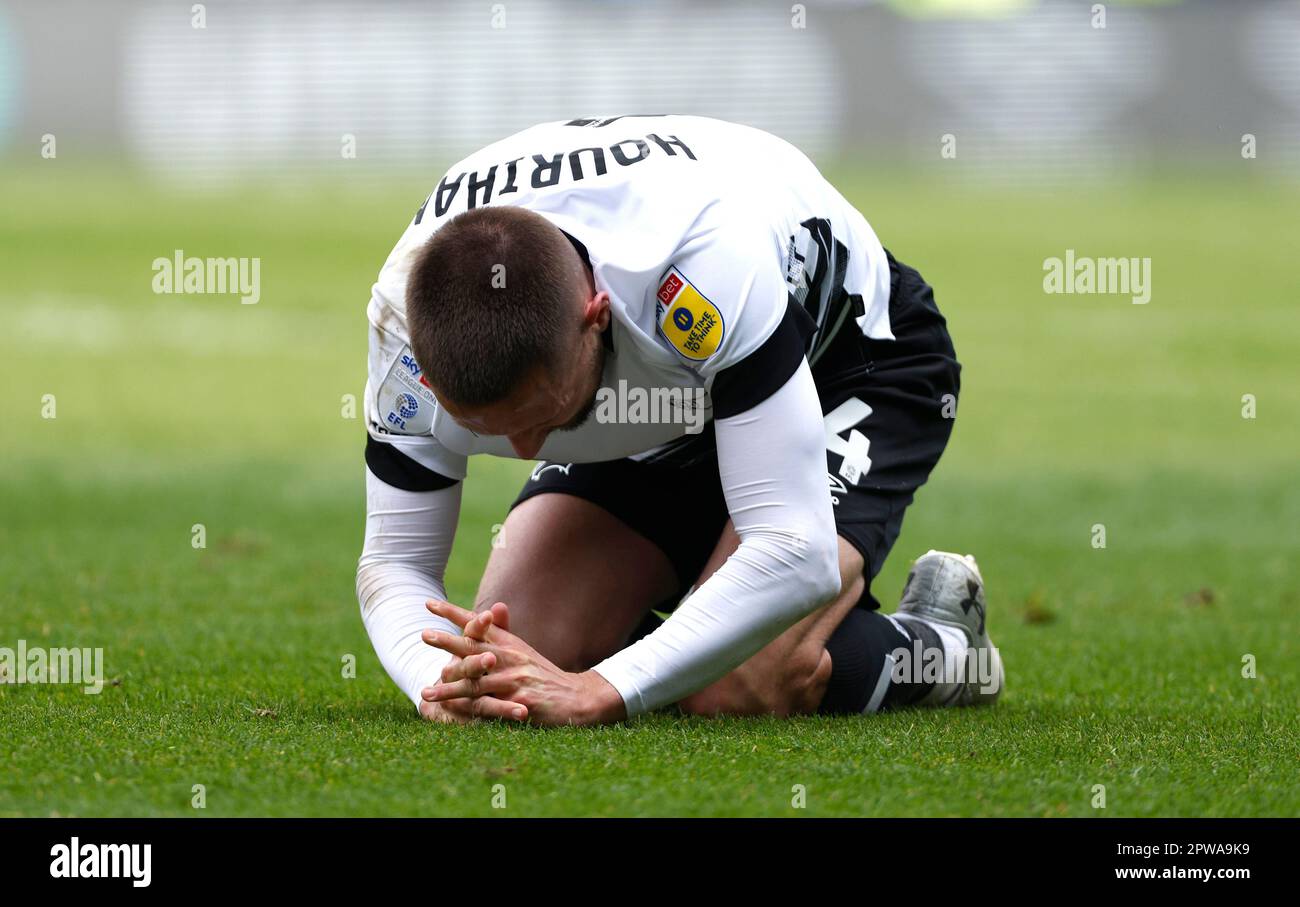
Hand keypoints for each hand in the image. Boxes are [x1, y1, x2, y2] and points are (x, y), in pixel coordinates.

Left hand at [421, 600, 626, 725]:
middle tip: (423, 635)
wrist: (576, 697)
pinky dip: (471, 713)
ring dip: (449, 688)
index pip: (478, 625)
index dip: (453, 614)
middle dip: (448, 642)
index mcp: (509, 644)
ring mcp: (516, 681)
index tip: (429, 604)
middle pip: (474, 648)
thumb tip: (492, 608)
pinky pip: (491, 708)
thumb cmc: (543, 675)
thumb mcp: (524, 651)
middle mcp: (511, 659)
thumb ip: (504, 633)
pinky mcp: (521, 703)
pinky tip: (453, 717)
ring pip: (476, 683)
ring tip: (425, 692)